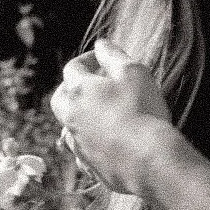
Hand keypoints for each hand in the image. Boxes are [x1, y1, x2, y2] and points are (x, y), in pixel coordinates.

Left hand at [50, 37, 173, 195]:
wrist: (149, 160)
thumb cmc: (143, 111)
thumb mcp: (133, 72)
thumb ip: (114, 55)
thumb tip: (101, 44)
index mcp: (79, 90)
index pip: (74, 67)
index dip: (88, 60)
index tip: (101, 59)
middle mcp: (71, 116)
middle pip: (60, 98)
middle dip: (72, 89)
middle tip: (92, 87)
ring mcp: (78, 143)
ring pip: (69, 126)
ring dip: (80, 117)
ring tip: (100, 115)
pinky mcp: (88, 165)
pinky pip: (82, 151)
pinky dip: (89, 143)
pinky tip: (105, 142)